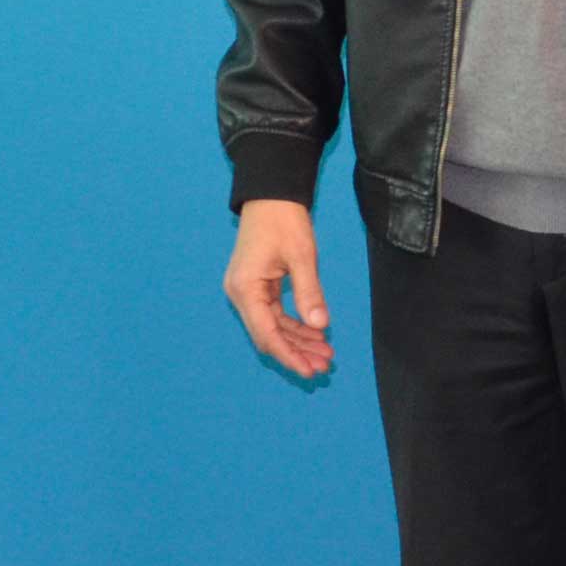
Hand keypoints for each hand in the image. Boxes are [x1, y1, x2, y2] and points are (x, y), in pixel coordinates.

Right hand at [222, 199, 334, 378]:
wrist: (271, 195)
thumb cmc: (284, 220)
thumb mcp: (301, 255)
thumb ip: (309, 291)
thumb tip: (320, 325)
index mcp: (245, 289)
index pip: (266, 334)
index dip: (289, 355)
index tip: (309, 370)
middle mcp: (241, 294)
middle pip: (268, 335)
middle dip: (297, 352)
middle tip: (325, 366)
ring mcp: (247, 291)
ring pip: (273, 327)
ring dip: (297, 341)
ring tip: (325, 354)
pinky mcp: (256, 286)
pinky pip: (274, 314)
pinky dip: (294, 326)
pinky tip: (315, 334)